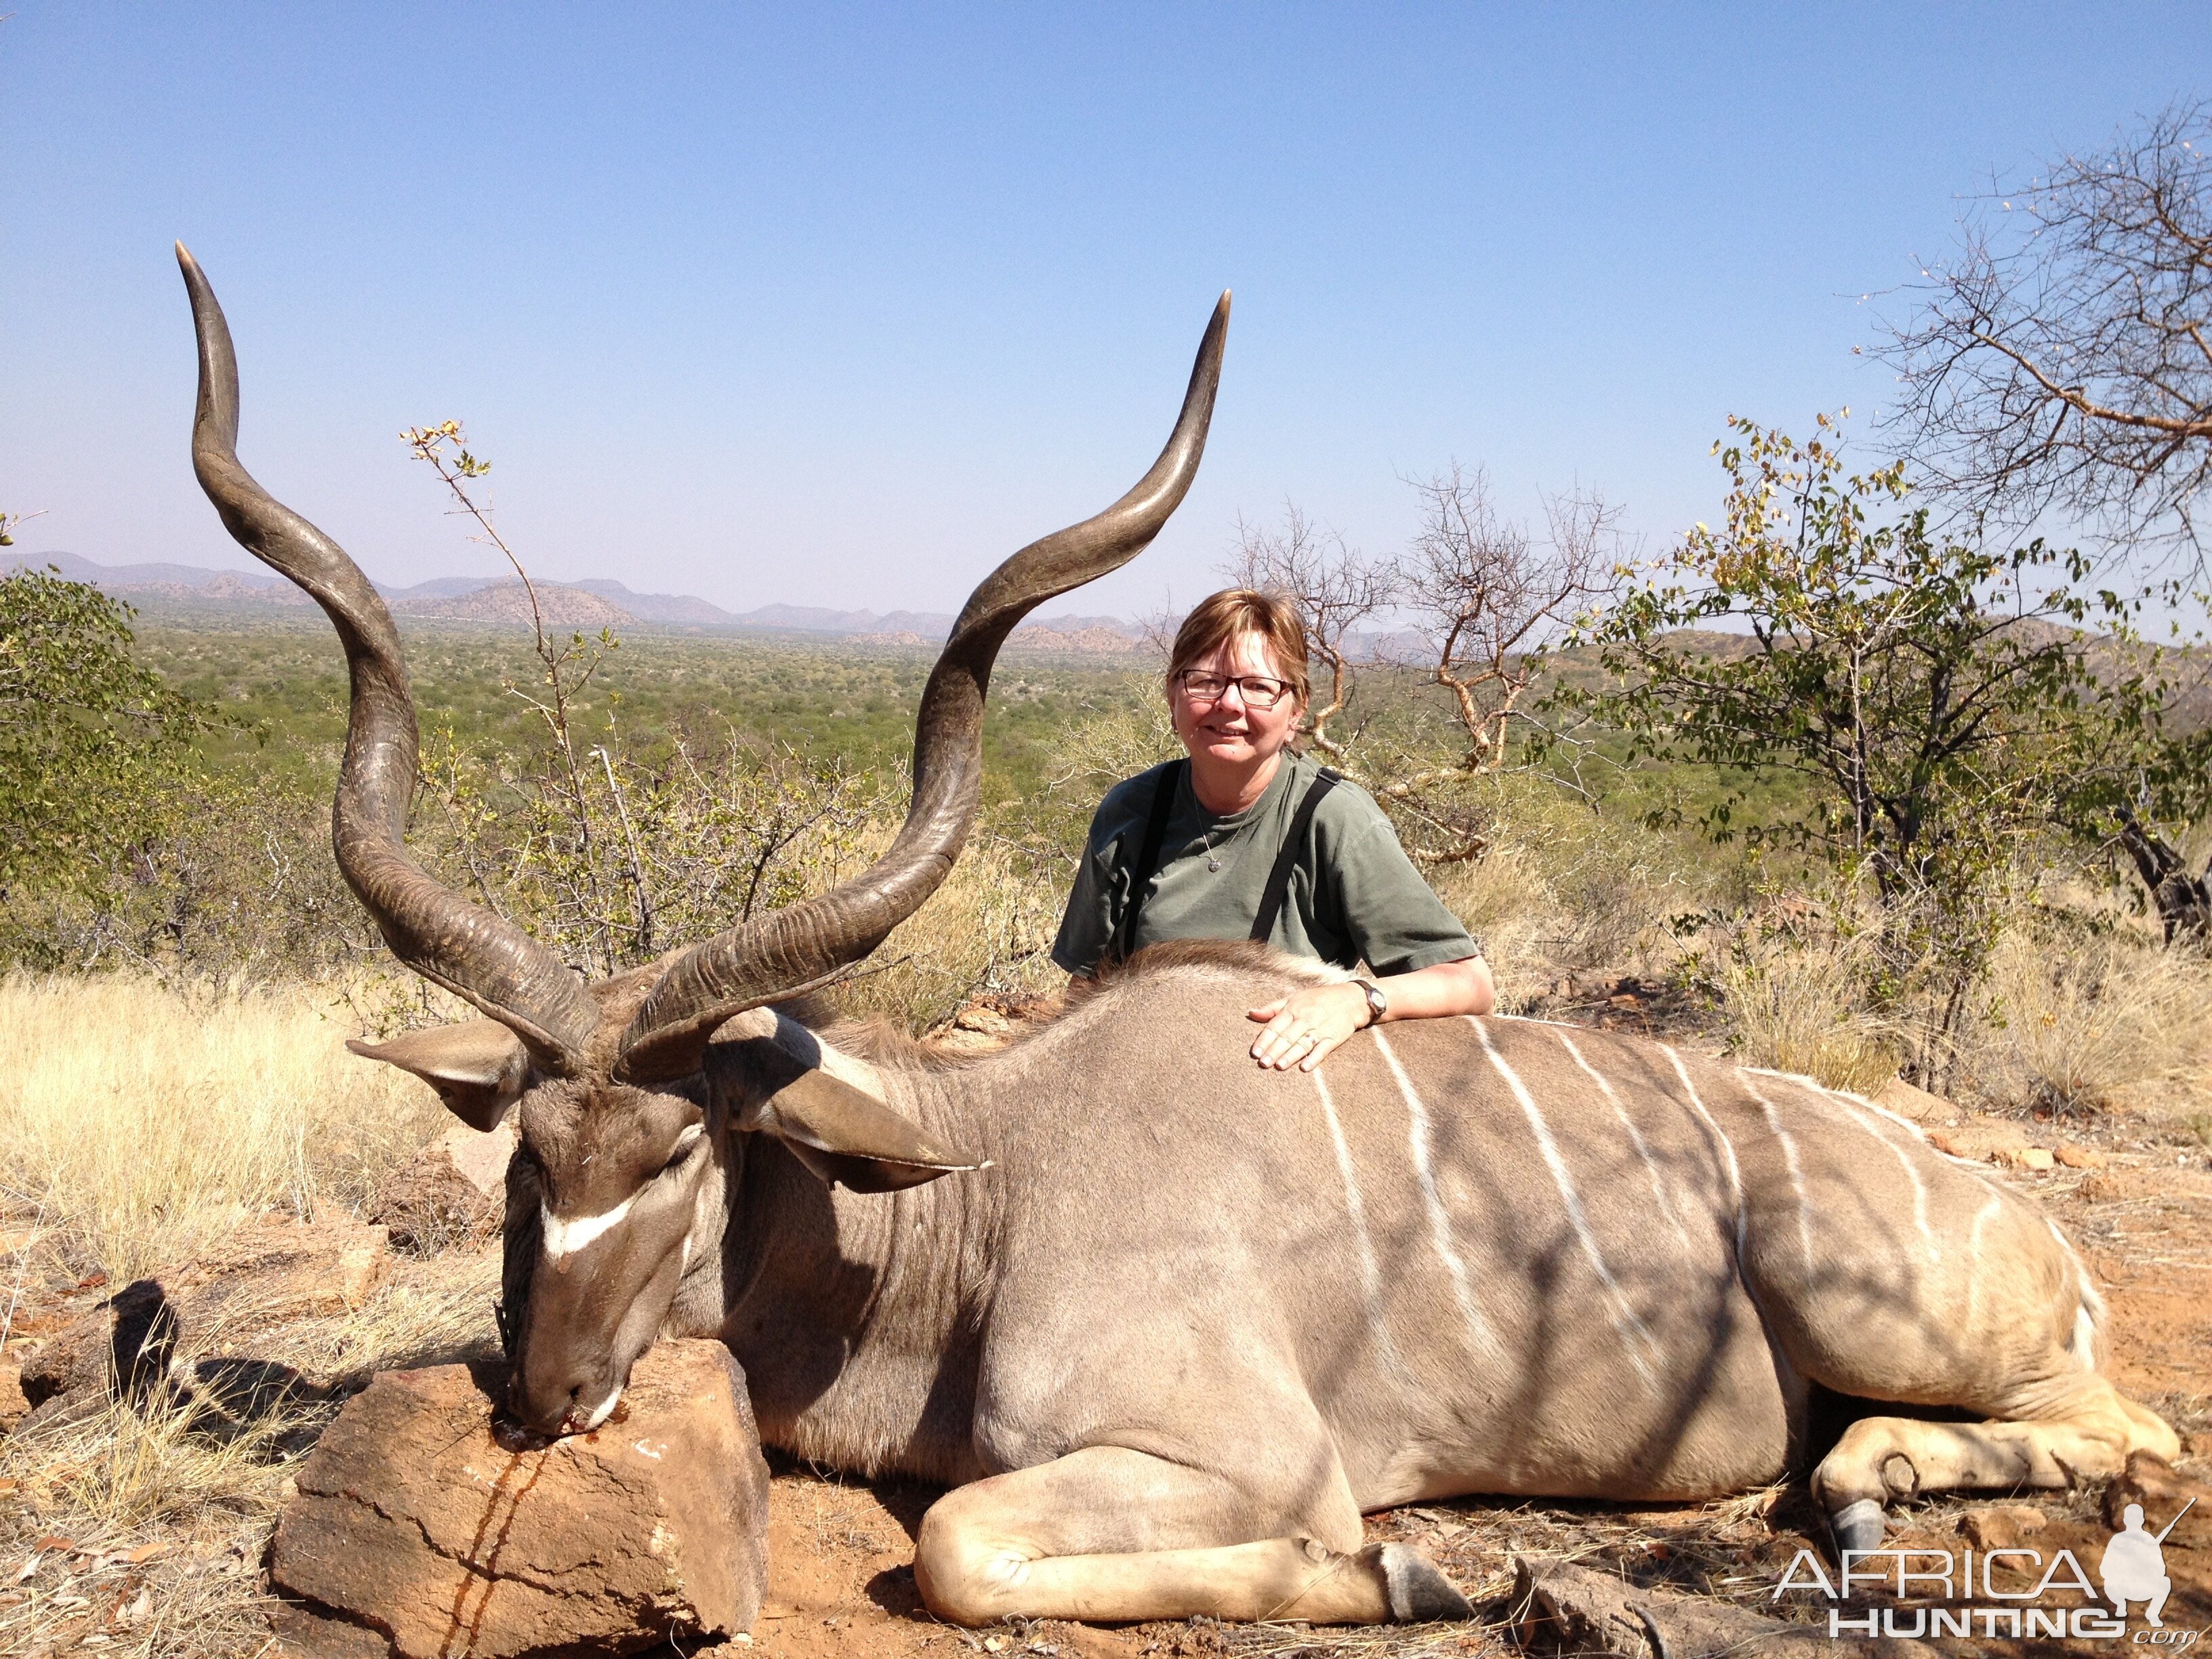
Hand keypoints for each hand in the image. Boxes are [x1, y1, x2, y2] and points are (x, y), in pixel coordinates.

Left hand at [1246, 982, 1369, 1071]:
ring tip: (1279, 1066)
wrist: (1351, 999)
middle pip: (1287, 1036)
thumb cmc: (1318, 999)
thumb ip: (1272, 1008)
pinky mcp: (1334, 1038)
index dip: (1264, 1039)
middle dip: (1274, 1050)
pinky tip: (1305, 1067)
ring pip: (1303, 1043)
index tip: (1254, 1052)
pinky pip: (1323, 1049)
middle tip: (1263, 1063)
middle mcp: (1306, 1018)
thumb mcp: (1294, 998)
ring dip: (1291, 1055)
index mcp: (1293, 1009)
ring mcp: (1320, 1029)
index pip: (1275, 1025)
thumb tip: (1251, 1013)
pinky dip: (1314, 1058)